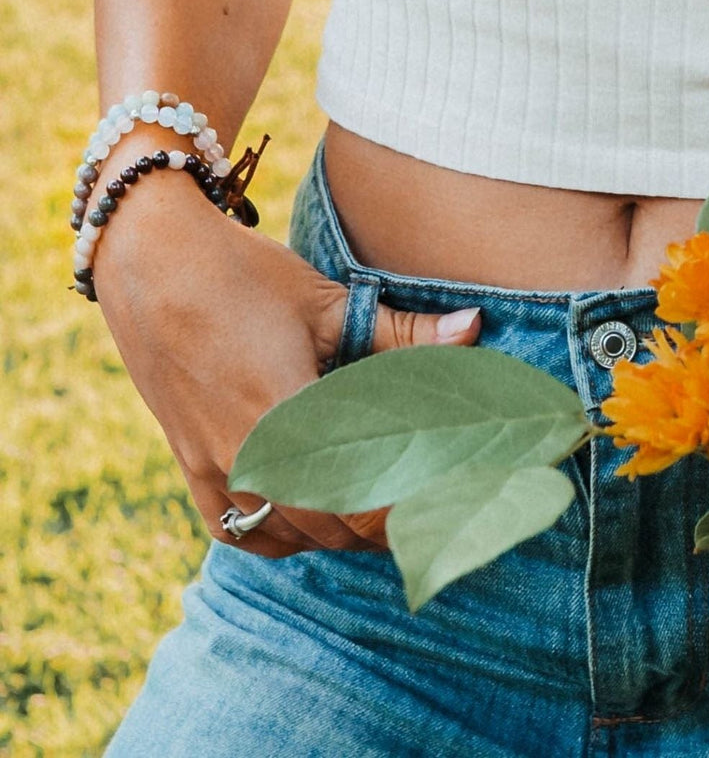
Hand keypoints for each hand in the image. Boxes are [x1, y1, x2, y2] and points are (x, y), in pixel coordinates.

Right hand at [92, 143, 481, 557]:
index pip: (363, 504)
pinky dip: (276, 532)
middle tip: (429, 501)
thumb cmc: (242, 274)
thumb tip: (475, 327)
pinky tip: (305, 516)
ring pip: (286, 535)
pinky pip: (235, 528)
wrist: (148, 258)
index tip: (450, 502)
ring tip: (379, 507)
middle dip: (384, 524)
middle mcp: (245, 457)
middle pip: (331, 528)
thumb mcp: (326, 302)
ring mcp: (208, 465)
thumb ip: (403, 333)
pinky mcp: (187, 461)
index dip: (411, 514)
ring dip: (335, 530)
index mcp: (286, 419)